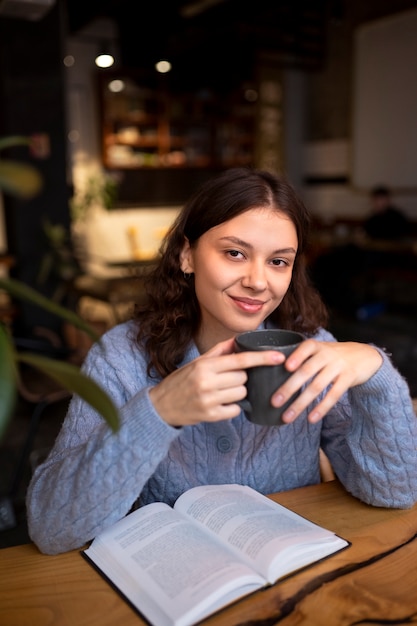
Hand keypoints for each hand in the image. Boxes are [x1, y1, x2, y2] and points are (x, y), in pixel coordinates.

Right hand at [149, 337, 285, 426]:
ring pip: (241, 394)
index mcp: (205, 366)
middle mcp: (207, 382)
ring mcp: (209, 400)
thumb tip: (238, 339)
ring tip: (221, 392)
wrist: (161, 405)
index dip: (262, 358)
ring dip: (237, 393)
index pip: (240, 360)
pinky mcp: (210, 416)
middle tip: (225, 381)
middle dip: (239, 379)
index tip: (279, 357)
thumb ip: (219, 350)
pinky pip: (235, 410)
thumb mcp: (197, 362)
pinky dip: (232, 407)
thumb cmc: (182, 381)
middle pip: (243, 378)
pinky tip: (219, 404)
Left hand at [272, 339, 382, 423]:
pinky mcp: (348, 379)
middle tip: (275, 402)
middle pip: (306, 371)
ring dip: (301, 403)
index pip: (306, 348)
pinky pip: (333, 395)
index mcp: (317, 346)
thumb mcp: (320, 349)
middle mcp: (327, 355)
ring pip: (317, 386)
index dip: (296, 356)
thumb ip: (303, 357)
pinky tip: (311, 418)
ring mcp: (338, 367)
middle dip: (289, 388)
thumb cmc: (334, 355)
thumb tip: (273, 373)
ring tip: (288, 417)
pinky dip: (322, 408)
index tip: (285, 367)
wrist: (365, 355)